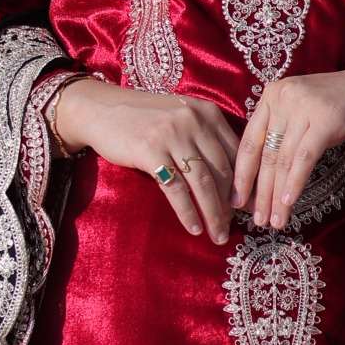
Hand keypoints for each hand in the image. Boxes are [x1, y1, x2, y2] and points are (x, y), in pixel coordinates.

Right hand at [51, 77, 241, 244]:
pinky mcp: (150, 150)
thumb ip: (207, 139)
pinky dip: (188, 212)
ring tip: (217, 235)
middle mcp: (194, 121)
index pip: (235, 154)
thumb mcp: (182, 117)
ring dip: (213, 214)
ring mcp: (172, 135)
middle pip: (222, 171)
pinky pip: (176, 189)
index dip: (243, 184)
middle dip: (229, 205)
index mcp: (208, 112)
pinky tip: (194, 227)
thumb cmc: (144, 118)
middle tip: (232, 227)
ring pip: (203, 182)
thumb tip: (233, 181)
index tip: (245, 208)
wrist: (99, 109)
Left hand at [233, 65, 344, 229]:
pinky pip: (305, 157)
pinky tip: (289, 202)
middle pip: (265, 153)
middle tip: (258, 221)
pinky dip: (295, 182)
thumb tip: (269, 179)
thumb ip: (287, 136)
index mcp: (273, 95)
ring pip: (283, 159)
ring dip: (277, 195)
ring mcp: (304, 105)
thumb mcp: (306, 116)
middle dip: (260, 192)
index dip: (242, 174)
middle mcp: (283, 96)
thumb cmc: (344, 106)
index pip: (250, 140)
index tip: (236, 203)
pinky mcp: (327, 117)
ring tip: (275, 221)